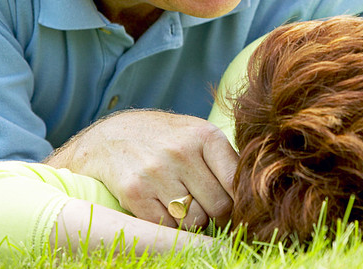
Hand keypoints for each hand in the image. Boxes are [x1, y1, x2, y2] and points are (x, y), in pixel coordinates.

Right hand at [45, 109, 237, 228]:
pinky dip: (168, 226)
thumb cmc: (165, 139)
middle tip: (207, 209)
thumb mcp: (197, 135)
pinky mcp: (134, 191)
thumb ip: (225, 161)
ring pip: (194, 221)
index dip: (239, 202)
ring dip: (192, 221)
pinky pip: (166, 227)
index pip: (236, 182)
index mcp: (205, 135)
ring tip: (183, 205)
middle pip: (218, 207)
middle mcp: (181, 151)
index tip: (236, 207)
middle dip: (216, 215)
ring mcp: (156, 172)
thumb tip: (251, 198)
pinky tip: (163, 208)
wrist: (111, 136)